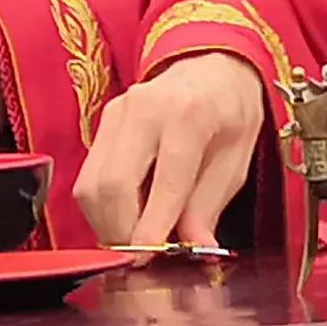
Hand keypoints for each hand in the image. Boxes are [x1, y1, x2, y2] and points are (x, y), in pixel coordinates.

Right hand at [79, 54, 270, 244]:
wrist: (211, 64)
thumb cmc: (230, 110)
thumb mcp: (237, 157)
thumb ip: (210, 203)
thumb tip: (194, 247)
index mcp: (189, 114)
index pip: (164, 180)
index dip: (151, 226)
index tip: (146, 261)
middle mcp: (145, 108)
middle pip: (113, 184)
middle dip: (121, 232)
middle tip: (139, 258)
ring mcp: (118, 112)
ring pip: (91, 184)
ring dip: (106, 224)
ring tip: (132, 241)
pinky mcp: (104, 121)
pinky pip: (89, 176)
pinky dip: (102, 207)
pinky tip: (125, 217)